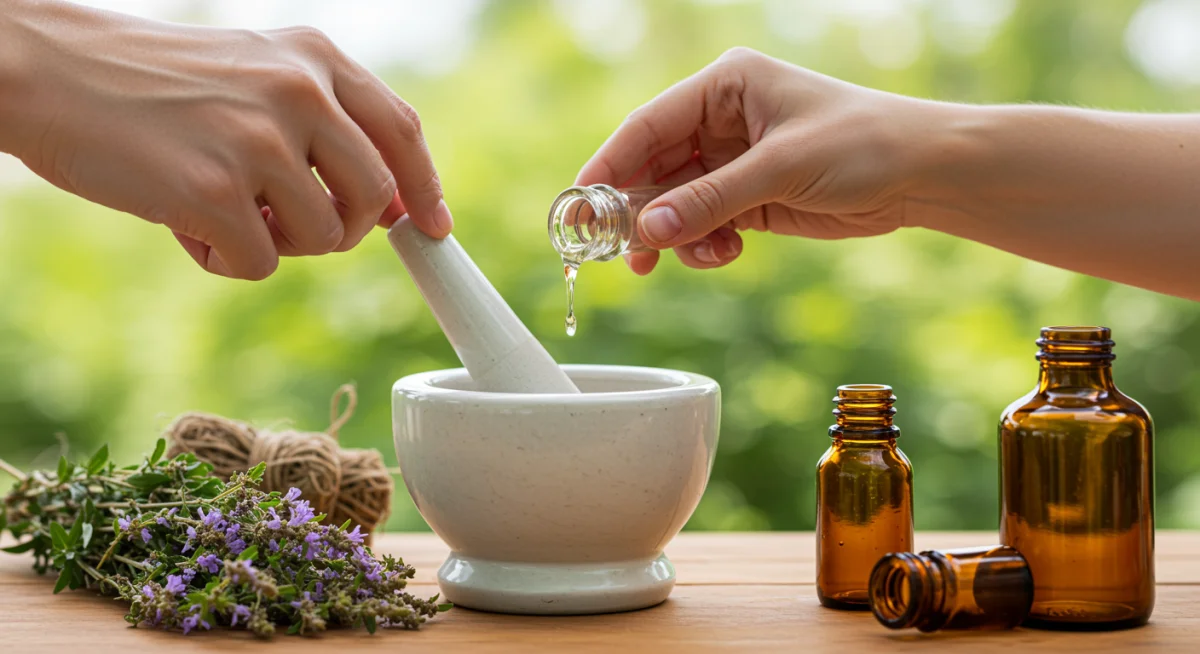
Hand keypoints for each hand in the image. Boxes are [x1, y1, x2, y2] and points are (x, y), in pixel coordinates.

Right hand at [0, 1, 451, 279]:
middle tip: (285, 221)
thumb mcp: (256, 71)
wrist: (48, 72)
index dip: (424, 189)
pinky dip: (224, 259)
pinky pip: (261, 265)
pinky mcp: (214, 191)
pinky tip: (180, 220)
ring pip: (323, 238)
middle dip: (341, 228)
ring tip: (216, 205)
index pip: (402, 131)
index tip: (433, 228)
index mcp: (315, 58)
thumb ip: (325, 122)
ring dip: (276, 242)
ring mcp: (259, 140)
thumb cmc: (154, 83)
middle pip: (375, 198)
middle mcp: (299, 91)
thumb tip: (394, 203)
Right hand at [575, 47, 946, 274]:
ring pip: (676, 201)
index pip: (648, 124)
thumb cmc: (863, 144)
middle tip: (620, 251)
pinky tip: (725, 252)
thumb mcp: (780, 169)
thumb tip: (649, 231)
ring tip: (677, 259)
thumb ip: (710, 200)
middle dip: (639, 210)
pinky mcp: (751, 197)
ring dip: (673, 234)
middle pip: (654, 167)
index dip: (609, 164)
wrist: (922, 174)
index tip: (581, 205)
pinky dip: (704, 244)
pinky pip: (705, 223)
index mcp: (726, 87)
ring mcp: (735, 160)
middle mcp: (724, 120)